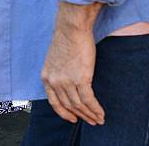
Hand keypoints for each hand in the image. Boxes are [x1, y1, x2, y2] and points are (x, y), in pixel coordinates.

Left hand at [41, 2, 104, 125]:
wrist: (71, 27)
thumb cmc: (66, 38)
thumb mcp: (55, 58)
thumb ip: (58, 72)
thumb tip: (68, 82)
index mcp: (46, 76)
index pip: (54, 101)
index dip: (64, 112)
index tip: (72, 118)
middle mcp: (55, 81)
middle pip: (69, 105)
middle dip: (81, 116)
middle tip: (90, 121)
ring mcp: (67, 81)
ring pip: (80, 105)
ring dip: (90, 115)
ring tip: (98, 119)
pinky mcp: (81, 79)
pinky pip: (89, 100)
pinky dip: (96, 109)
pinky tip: (101, 113)